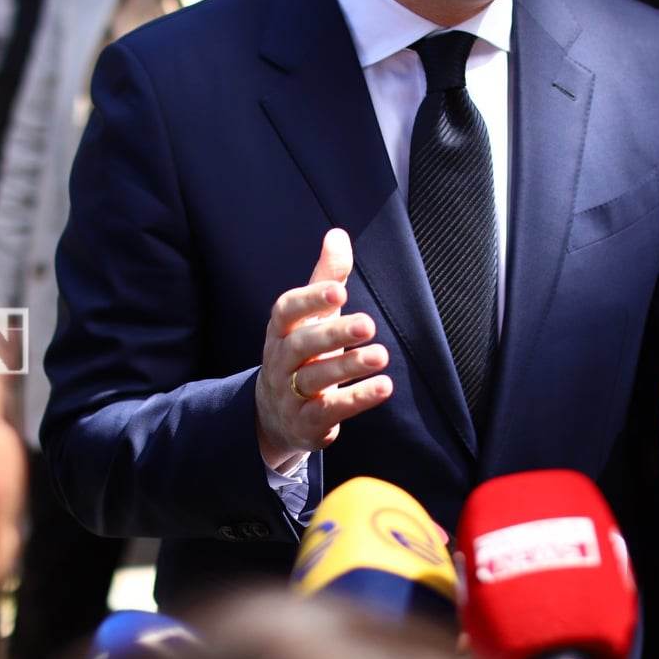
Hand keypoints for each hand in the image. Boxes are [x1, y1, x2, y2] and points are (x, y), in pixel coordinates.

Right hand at [254, 229, 391, 472]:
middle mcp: (281, 361)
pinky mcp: (307, 423)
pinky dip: (356, 400)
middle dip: (333, 334)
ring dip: (348, 367)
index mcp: (282, 330)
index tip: (338, 290)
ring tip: (381, 356)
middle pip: (301, 346)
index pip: (287, 310)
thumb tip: (338, 234)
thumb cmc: (303, 352)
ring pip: (315, 380)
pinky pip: (329, 412)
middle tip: (368, 325)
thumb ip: (326, 276)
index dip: (310, 299)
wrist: (275, 414)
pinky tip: (384, 387)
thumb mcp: (312, 315)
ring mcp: (291, 394)